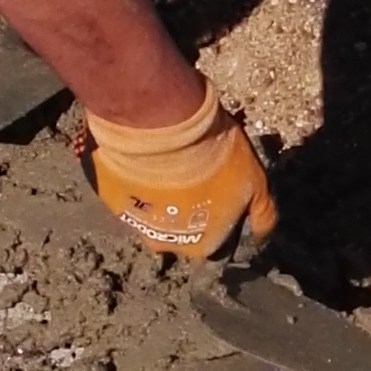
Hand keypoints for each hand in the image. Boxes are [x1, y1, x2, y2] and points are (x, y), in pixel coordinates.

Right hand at [80, 77, 275, 260]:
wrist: (159, 124)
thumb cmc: (213, 155)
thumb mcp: (256, 182)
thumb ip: (261, 214)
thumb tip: (262, 234)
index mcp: (202, 246)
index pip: (218, 240)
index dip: (223, 214)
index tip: (223, 189)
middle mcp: (165, 244)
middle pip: (182, 230)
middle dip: (190, 207)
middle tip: (196, 172)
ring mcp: (132, 222)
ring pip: (152, 213)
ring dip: (160, 195)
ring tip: (170, 162)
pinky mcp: (108, 197)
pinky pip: (126, 192)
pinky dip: (136, 180)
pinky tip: (146, 157)